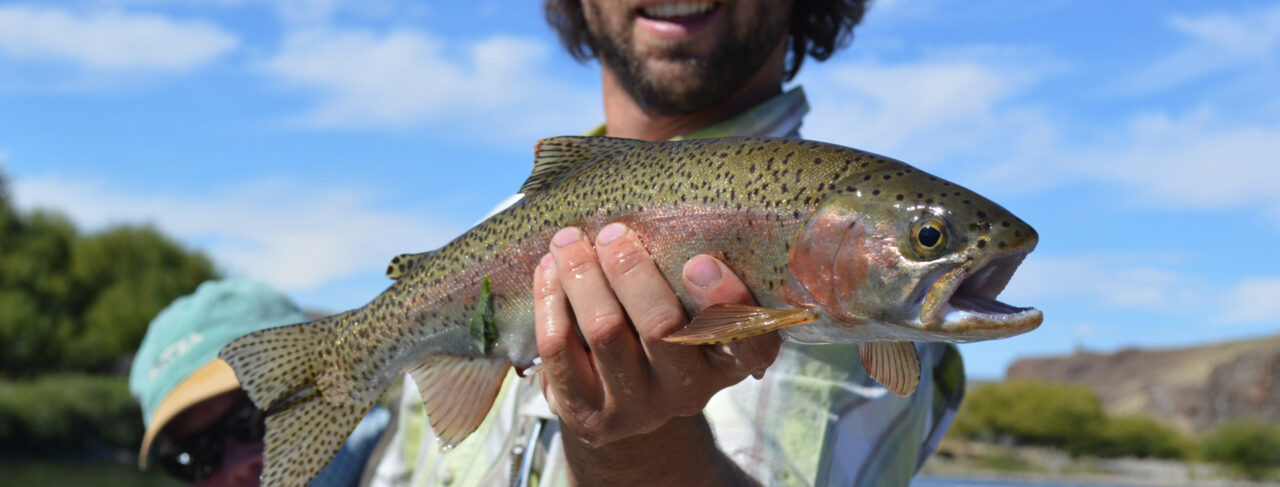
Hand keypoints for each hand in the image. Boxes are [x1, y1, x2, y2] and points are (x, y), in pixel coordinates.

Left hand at [532, 223, 778, 484]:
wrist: (618, 401)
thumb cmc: (658, 333)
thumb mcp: (688, 312)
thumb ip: (689, 275)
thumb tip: (662, 207)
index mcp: (726, 361)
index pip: (750, 342)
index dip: (727, 302)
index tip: (699, 261)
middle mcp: (688, 392)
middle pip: (661, 327)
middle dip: (630, 270)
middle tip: (612, 233)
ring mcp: (637, 408)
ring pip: (605, 331)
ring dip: (583, 275)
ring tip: (568, 241)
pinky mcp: (588, 414)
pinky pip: (560, 349)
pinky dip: (551, 299)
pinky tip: (549, 271)